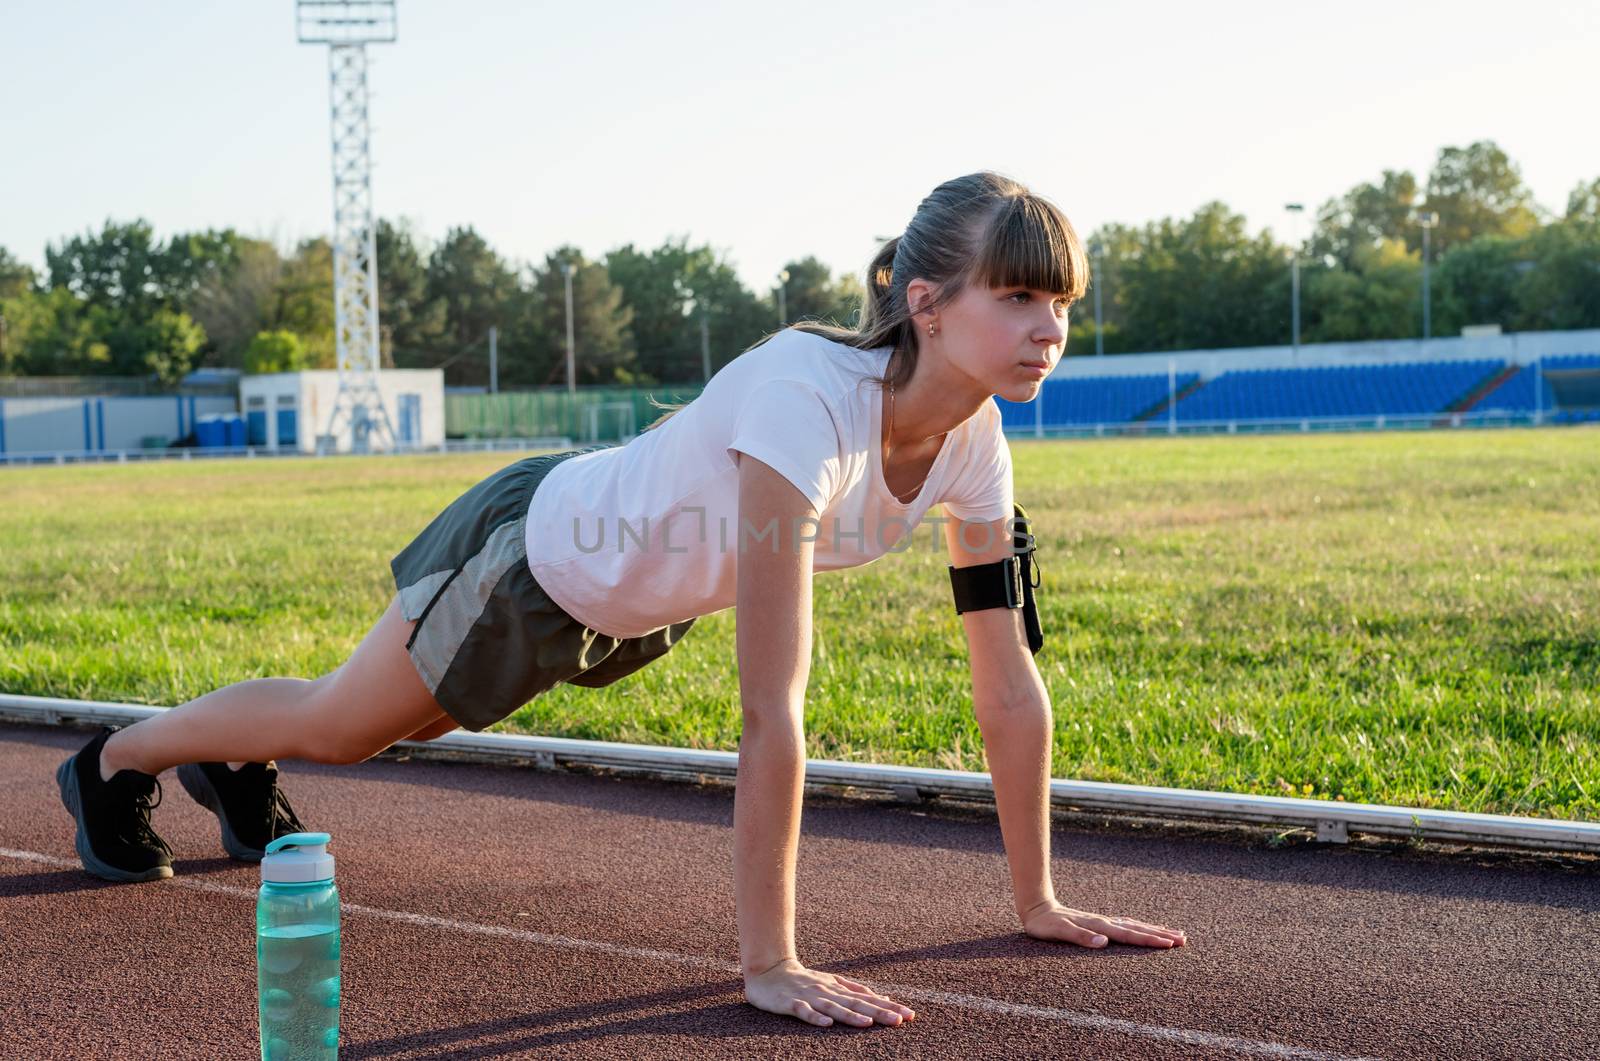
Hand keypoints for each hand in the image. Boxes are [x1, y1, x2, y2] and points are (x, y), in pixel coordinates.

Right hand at [743, 958, 916, 1027]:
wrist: (769, 971)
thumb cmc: (804, 981)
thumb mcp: (833, 984)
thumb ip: (857, 991)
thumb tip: (885, 998)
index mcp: (839, 988)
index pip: (868, 998)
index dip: (889, 1006)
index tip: (910, 1015)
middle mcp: (828, 992)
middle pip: (856, 1003)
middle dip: (879, 1012)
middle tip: (899, 1020)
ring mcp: (810, 997)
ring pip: (834, 1007)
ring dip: (851, 1016)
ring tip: (868, 1023)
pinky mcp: (791, 1004)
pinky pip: (804, 1012)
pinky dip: (815, 1018)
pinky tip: (827, 1025)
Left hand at [1021, 900, 1186, 948]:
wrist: (1036, 908)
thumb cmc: (1046, 925)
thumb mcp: (1059, 932)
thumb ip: (1081, 937)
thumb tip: (1104, 941)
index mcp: (1099, 926)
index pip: (1129, 935)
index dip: (1150, 939)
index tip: (1170, 944)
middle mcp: (1104, 922)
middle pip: (1138, 928)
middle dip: (1161, 934)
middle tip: (1184, 939)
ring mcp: (1103, 921)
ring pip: (1135, 925)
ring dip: (1155, 929)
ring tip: (1175, 933)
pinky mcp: (1099, 922)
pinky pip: (1126, 925)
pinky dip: (1141, 927)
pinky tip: (1146, 928)